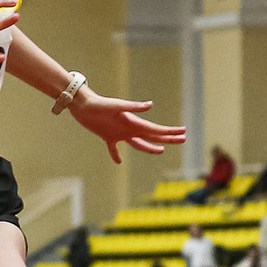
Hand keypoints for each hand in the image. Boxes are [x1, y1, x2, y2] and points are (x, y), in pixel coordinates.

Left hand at [69, 88, 188, 164]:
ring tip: (161, 151)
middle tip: (183, 140)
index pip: (156, 130)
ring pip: (138, 143)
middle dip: (168, 138)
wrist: (83, 105)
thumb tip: (151, 105)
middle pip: (152, 136)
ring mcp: (119, 133)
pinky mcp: (107, 136)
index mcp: (134, 122)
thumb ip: (133, 107)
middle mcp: (129, 128)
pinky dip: (116, 155)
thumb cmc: (100, 104)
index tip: (184, 132)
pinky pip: (114, 149)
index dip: (170, 132)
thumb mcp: (116, 106)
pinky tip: (119, 162)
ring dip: (150, 147)